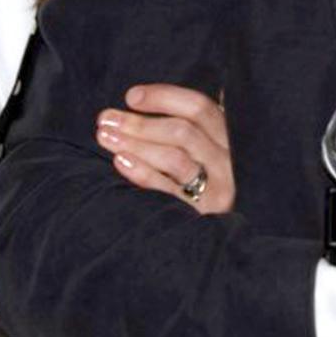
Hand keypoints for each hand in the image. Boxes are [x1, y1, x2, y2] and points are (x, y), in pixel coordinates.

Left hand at [95, 84, 233, 213]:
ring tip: (105, 137)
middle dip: (139, 122)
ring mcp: (220, 187)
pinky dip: (143, 172)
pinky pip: (169, 189)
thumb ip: (188, 127)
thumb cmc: (205, 181)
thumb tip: (138, 99)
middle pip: (183, 131)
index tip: (130, 96)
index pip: (199, 107)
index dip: (163, 97)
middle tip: (105, 118)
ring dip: (135, 143)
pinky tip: (120, 161)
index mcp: (230, 136)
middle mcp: (228, 160)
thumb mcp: (207, 150)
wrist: (222, 240)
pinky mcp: (206, 212)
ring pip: (174, 157)